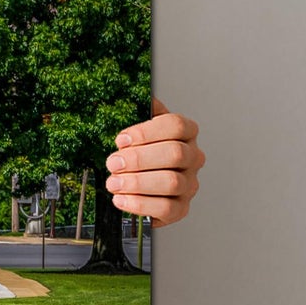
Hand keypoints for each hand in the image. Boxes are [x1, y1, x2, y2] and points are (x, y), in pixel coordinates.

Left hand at [105, 98, 204, 225]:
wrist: (139, 185)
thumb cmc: (138, 152)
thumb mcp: (137, 128)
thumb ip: (139, 112)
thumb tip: (142, 96)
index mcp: (185, 133)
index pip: (175, 125)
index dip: (146, 132)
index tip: (121, 139)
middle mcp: (192, 157)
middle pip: (175, 154)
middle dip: (138, 159)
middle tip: (113, 163)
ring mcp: (189, 184)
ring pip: (171, 182)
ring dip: (136, 183)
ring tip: (113, 183)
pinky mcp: (181, 208)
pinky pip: (166, 208)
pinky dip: (140, 204)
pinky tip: (121, 199)